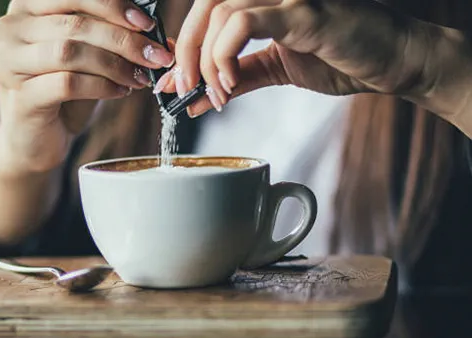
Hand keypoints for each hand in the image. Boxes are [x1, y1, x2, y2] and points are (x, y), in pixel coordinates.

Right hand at [0, 0, 174, 172]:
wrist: (36, 139)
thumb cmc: (63, 92)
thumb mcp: (88, 56)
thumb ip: (112, 36)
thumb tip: (157, 34)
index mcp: (26, 7)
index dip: (112, 5)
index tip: (146, 24)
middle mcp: (10, 29)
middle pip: (75, 24)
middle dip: (123, 40)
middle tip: (155, 56)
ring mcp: (9, 62)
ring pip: (70, 51)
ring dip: (114, 64)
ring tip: (140, 78)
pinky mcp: (20, 97)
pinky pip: (68, 83)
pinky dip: (102, 86)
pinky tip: (121, 91)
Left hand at [158, 0, 446, 117]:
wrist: (392, 61)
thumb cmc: (341, 58)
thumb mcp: (275, 70)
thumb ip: (236, 79)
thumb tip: (196, 98)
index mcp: (261, 0)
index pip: (205, 9)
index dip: (182, 43)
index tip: (175, 80)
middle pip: (203, 5)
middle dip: (185, 52)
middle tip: (184, 89)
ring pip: (219, 13)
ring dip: (207, 61)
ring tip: (217, 94)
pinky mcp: (302, 12)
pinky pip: (245, 23)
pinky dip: (226, 56)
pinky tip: (230, 84)